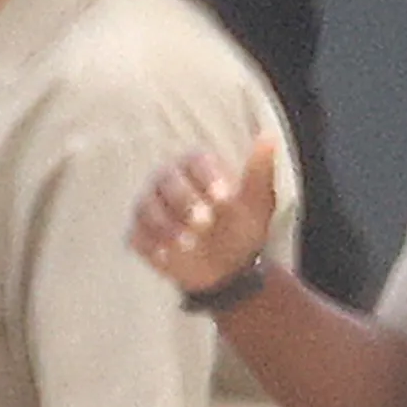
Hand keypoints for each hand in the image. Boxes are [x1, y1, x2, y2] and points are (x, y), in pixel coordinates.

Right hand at [129, 136, 276, 297]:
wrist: (227, 269)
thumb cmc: (242, 227)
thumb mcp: (257, 202)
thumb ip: (259, 170)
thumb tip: (268, 136)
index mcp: (197, 166)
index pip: (197, 162)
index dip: (209, 178)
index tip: (225, 199)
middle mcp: (169, 180)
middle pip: (167, 181)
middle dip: (185, 202)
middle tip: (205, 223)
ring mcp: (150, 207)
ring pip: (148, 208)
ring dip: (166, 226)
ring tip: (188, 244)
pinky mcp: (140, 234)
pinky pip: (138, 235)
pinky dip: (150, 245)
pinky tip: (166, 256)